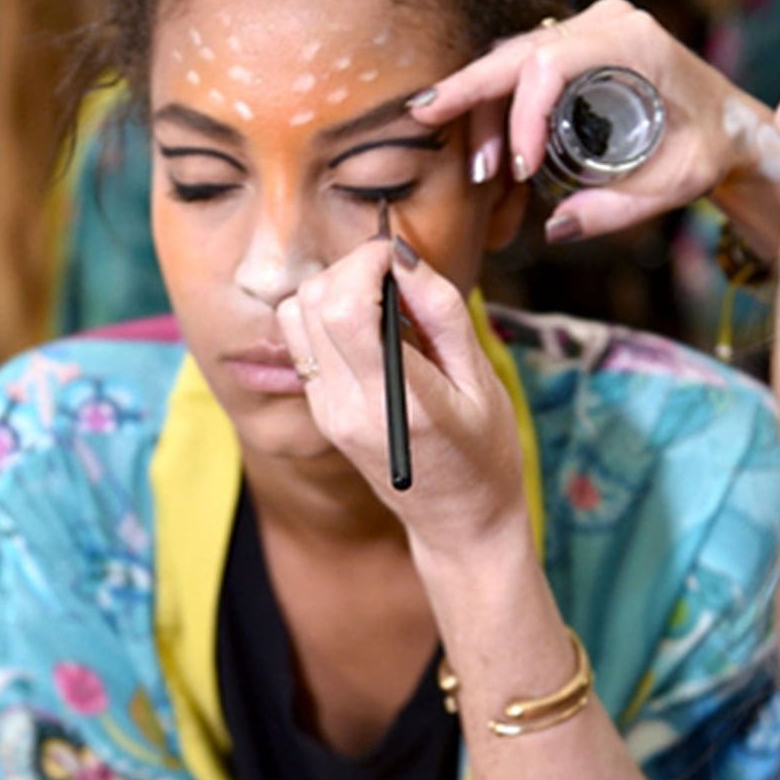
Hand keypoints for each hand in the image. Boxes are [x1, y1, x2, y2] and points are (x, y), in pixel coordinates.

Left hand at [278, 236, 532, 561]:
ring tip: (383, 303)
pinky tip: (372, 330)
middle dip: (350, 269)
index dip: (366, 262)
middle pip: (311, 302)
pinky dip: (328, 317)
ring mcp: (326, 412)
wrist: (458, 522)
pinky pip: (302, 342)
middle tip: (396, 276)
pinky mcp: (320, 412)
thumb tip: (402, 256)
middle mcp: (347, 407)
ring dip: (333, 290)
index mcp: (394, 401)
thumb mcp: (480, 378)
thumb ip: (440, 312)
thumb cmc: (484, 452)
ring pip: (294, 316)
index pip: (345, 308)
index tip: (400, 258)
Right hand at [411, 0, 779, 246]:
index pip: (551, 63)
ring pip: (513, 60)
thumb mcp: (675, 184)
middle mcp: (606, 21)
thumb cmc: (710, 147)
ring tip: (478, 169)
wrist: (731, 124)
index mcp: (633, 41)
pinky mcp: (578, 46)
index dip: (521, 114)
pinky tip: (486, 148)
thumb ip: (617, 210)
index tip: (519, 170)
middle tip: (427, 122)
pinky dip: (499, 105)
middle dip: (472, 93)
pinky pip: (524, 69)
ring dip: (484, 109)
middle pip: (517, 52)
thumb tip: (555, 228)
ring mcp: (590, 29)